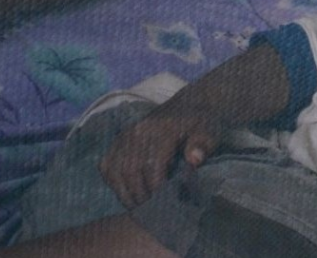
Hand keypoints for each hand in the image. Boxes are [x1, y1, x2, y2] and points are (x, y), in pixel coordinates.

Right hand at [99, 102, 226, 208]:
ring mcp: (125, 135)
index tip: (163, 203)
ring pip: (114, 169)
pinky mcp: (118, 140)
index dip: (155, 187)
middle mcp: (138, 131)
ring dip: (123, 192)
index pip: (152, 164)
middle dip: (138, 194)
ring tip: (137, 205)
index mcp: (161, 129)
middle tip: (149, 210)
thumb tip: (193, 160)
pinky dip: (112, 181)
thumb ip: (203, 145)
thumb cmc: (200, 124)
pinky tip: (126, 191)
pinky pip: (106, 165)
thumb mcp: (210, 131)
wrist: (188, 106)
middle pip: (129, 169)